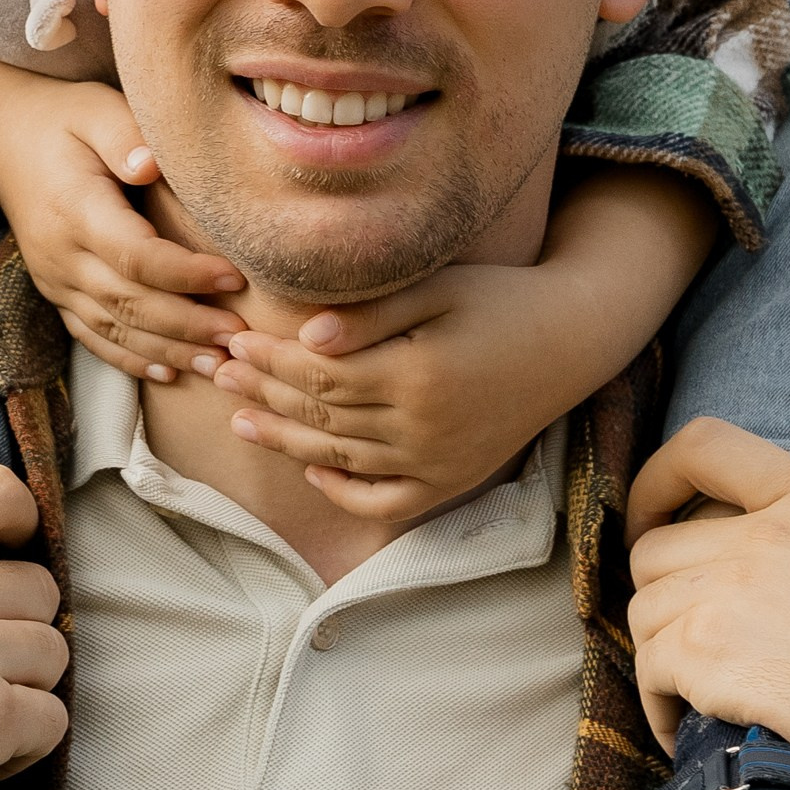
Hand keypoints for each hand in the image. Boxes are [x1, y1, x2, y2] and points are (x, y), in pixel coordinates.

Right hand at [0, 0, 245, 380]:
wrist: (1, 138)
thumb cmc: (62, 120)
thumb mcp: (94, 108)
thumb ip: (123, 133)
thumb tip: (151, 165)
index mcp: (76, 208)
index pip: (136, 255)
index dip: (186, 273)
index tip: (235, 278)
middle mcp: (62, 254)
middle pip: (130, 303)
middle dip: (189, 324)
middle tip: (242, 338)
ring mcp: (55, 278)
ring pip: (114, 329)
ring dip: (168, 350)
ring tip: (219, 366)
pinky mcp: (56, 291)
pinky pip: (92, 335)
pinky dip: (131, 357)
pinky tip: (170, 370)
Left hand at [207, 163, 715, 520]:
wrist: (570, 341)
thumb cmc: (501, 298)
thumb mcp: (439, 287)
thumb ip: (372, 312)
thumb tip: (305, 337)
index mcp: (418, 375)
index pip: (321, 375)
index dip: (271, 358)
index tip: (236, 338)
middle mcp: (425, 430)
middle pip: (322, 416)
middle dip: (265, 393)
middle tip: (218, 371)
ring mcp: (438, 463)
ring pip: (341, 460)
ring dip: (284, 442)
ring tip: (240, 421)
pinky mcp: (450, 481)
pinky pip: (383, 501)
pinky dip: (343, 491)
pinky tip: (310, 469)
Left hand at [624, 418, 789, 789]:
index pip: (708, 444)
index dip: (660, 478)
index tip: (655, 517)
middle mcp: (768, 535)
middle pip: (658, 547)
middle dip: (667, 600)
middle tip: (697, 651)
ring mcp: (732, 591)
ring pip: (646, 612)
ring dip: (663, 662)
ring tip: (700, 705)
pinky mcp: (708, 654)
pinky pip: (648, 671)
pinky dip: (661, 710)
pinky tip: (697, 739)